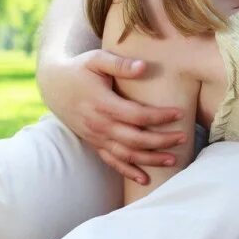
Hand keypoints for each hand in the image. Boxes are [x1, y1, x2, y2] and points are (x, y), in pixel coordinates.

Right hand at [39, 49, 186, 184]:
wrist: (54, 85)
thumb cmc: (80, 69)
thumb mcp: (96, 59)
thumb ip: (120, 64)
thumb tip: (143, 66)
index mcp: (102, 103)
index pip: (136, 115)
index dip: (159, 116)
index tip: (180, 113)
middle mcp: (99, 124)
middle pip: (134, 139)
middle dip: (161, 141)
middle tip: (184, 137)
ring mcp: (96, 136)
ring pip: (126, 154)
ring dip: (150, 159)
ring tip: (173, 160)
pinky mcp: (94, 143)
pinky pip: (112, 161)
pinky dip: (128, 171)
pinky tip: (145, 179)